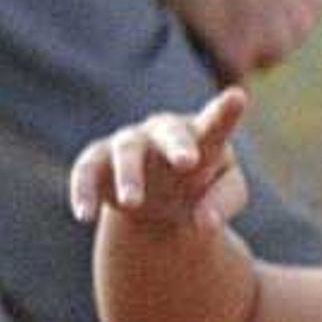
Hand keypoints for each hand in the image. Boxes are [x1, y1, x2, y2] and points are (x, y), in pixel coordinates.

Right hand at [68, 84, 251, 233]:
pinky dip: (83, 191)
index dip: (225, 111)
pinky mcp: (97, 161)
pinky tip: (85, 215)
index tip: (238, 98)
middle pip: (169, 131)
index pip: (215, 122)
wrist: (156, 195)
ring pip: (126, 150)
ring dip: (129, 175)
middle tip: (187, 162)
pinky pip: (86, 171)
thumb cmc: (198, 184)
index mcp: (201, 135)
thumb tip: (204, 223)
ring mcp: (128, 143)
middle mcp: (163, 132)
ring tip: (133, 203)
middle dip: (177, 144)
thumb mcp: (223, 193)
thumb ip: (221, 204)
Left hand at [160, 0, 321, 78]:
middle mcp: (273, 50)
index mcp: (236, 57)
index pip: (226, 81)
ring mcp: (299, 25)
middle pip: (259, 60)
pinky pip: (302, 10)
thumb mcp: (172, 4)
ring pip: (284, 35)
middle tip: (229, 9)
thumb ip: (185, 40)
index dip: (217, 65)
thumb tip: (181, 58)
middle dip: (247, 44)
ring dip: (271, 22)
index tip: (209, 46)